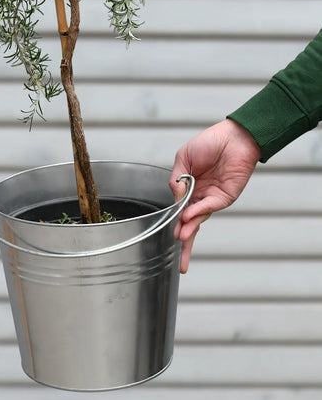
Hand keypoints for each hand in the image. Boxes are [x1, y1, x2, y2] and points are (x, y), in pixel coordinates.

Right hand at [170, 118, 260, 272]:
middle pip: (190, 223)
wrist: (234, 137)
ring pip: (199, 219)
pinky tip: (188, 217)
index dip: (174, 223)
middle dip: (184, 241)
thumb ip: (177, 178)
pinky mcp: (225, 197)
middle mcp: (200, 196)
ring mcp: (212, 198)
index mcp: (189, 187)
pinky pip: (208, 206)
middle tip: (179, 262)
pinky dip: (198, 212)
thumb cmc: (210, 143)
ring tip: (180, 238)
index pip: (180, 210)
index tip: (166, 236)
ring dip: (189, 229)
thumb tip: (175, 196)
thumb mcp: (184, 157)